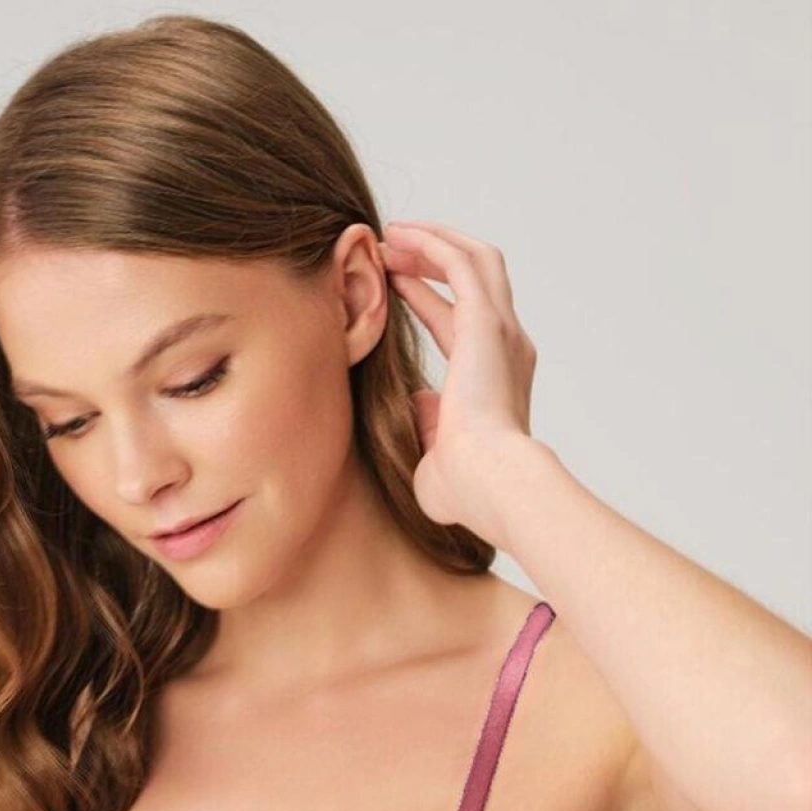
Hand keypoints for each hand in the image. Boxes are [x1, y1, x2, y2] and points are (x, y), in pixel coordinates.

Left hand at [380, 219, 538, 546]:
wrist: (488, 482)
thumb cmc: (465, 486)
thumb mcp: (438, 451)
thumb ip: (430, 423)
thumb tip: (417, 403)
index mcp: (498, 376)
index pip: (461, 320)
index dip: (427, 297)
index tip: (395, 282)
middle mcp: (508, 346)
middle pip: (477, 278)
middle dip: (434, 256)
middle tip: (392, 248)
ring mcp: (501, 330)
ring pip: (473, 259)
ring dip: (432, 241)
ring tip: (393, 234)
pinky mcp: (485, 321)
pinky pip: (459, 261)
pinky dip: (430, 242)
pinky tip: (398, 236)